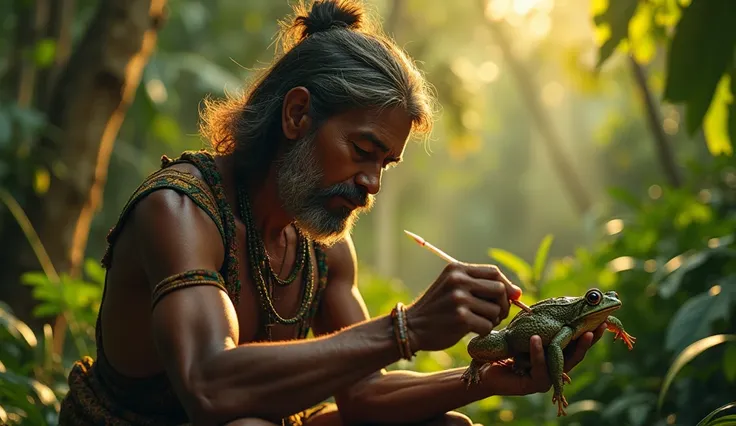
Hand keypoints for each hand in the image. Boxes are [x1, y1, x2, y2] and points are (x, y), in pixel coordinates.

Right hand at [405, 262, 522, 351]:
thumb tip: (518, 293)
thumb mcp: (452, 287)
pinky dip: (484, 331)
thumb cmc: (437, 309)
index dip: (507, 285)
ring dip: (492, 320)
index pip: (494, 272)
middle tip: (496, 315)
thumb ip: (481, 286)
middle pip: (499, 289)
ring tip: (479, 323)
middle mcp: (458, 280)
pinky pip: (487, 326)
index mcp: (456, 269)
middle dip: (503, 305)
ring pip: (495, 310)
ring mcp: (459, 299)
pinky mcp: (460, 318)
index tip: (511, 298)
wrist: (411, 327)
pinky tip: (472, 331)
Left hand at [480, 323, 606, 395]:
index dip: (591, 332)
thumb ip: (545, 324)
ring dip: (573, 346)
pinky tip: (536, 338)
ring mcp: (547, 377)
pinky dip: (538, 351)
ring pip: (563, 363)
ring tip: (580, 331)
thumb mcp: (530, 331)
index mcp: (557, 354)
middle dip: (589, 340)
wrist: (486, 366)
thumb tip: (560, 301)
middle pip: (577, 354)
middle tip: (600, 326)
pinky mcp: (534, 384)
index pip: (578, 342)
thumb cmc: (508, 347)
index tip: (603, 318)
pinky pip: (540, 367)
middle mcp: (556, 367)